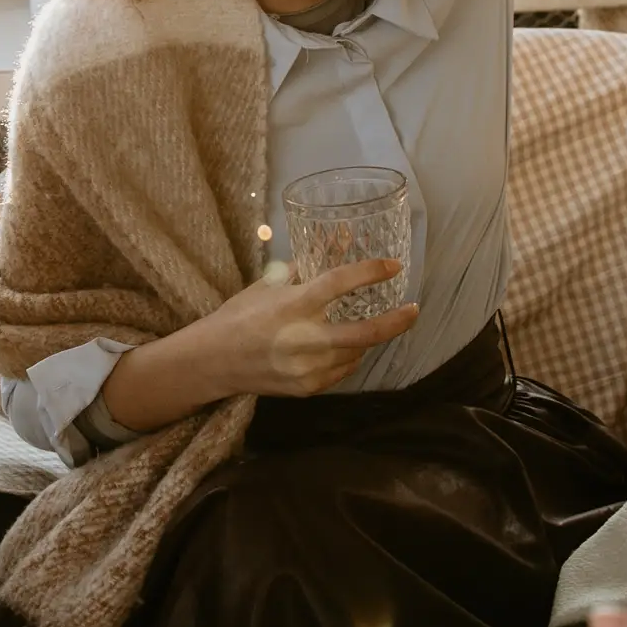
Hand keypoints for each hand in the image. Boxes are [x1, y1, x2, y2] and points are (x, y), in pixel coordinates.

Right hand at [97, 259, 420, 429]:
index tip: (393, 265)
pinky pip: (342, 370)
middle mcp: (303, 338)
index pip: (340, 283)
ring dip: (369, 338)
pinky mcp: (307, 388)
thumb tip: (342, 238)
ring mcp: (307, 368)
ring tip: (374, 325)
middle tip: (413, 309)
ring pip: (356, 353)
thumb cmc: (240, 316)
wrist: (214, 362)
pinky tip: (346, 347)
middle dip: (395, 322)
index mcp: (293, 305)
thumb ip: (309, 266)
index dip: (371, 272)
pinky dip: (350, 357)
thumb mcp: (270, 285)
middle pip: (364, 333)